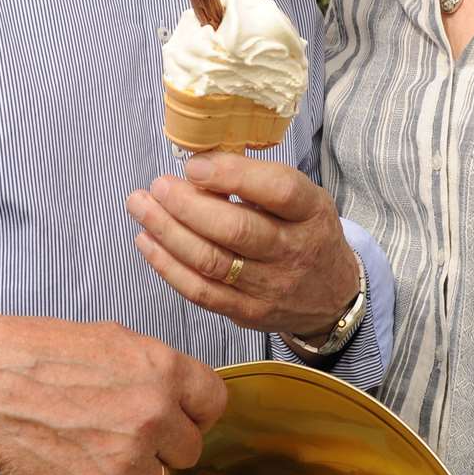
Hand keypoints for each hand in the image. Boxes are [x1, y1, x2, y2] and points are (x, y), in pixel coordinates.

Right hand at [0, 314, 226, 474]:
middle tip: (120, 436)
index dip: (192, 413)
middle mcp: (155, 414)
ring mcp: (131, 459)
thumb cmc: (37, 355)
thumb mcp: (111, 340)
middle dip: (160, 448)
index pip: (214, 403)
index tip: (174, 418)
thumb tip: (178, 398)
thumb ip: (154, 371)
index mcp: (163, 369)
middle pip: (188, 451)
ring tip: (87, 450)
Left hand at [127, 154, 359, 338]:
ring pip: (211, 261)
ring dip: (167, 232)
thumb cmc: (307, 233)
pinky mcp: (247, 312)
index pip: (277, 190)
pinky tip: (147, 242)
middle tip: (158, 186)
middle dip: (187, 205)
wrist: (332, 296)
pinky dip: (168, 266)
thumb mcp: (303, 199)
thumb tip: (201, 162)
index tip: (195, 165)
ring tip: (141, 206)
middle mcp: (293, 250)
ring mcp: (270, 286)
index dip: (232, 175)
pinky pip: (201, 291)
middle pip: (236, 229)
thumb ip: (259, 182)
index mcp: (310, 212)